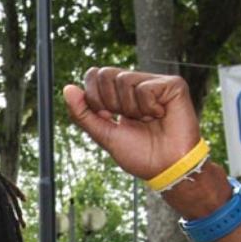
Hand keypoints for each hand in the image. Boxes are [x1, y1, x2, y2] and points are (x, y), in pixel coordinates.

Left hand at [63, 68, 230, 217]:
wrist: (166, 167)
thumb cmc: (139, 154)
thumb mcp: (103, 134)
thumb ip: (83, 113)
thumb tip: (67, 89)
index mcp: (119, 94)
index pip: (94, 76)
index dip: (94, 98)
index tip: (108, 117)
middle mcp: (137, 84)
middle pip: (105, 74)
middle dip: (110, 103)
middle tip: (129, 120)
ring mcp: (155, 83)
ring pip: (124, 80)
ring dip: (131, 109)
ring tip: (147, 120)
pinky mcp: (173, 85)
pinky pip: (145, 88)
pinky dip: (148, 108)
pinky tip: (161, 116)